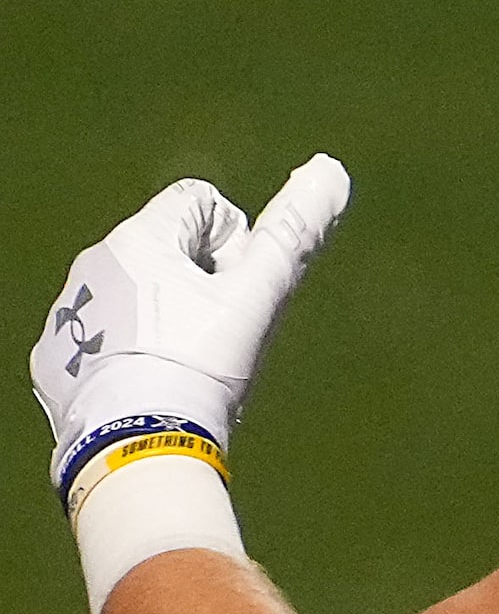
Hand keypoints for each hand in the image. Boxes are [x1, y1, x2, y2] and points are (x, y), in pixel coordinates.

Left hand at [31, 157, 351, 478]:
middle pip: (169, 250)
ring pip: (134, 293)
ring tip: (181, 365)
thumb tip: (329, 169)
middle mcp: (94, 263)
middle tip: (216, 335)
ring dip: (163, 317)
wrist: (137, 444)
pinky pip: (100, 337)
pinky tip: (145, 384)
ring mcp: (68, 312)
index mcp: (140, 238)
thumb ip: (295, 229)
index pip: (203, 203)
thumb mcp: (259, 295)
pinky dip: (126, 353)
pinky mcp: (53, 357)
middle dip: (200, 283)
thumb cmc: (202, 364)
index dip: (235, 244)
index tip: (235, 292)